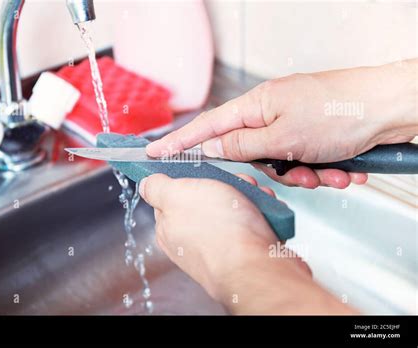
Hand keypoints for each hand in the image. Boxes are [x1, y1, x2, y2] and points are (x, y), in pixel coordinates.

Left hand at [139, 173, 354, 313]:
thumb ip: (157, 188)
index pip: (171, 196)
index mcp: (169, 228)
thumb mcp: (178, 195)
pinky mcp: (241, 252)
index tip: (200, 171)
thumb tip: (145, 184)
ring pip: (230, 210)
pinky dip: (258, 214)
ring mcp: (217, 247)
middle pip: (204, 200)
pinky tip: (264, 212)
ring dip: (245, 197)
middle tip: (234, 184)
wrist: (257, 266)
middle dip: (223, 187)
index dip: (187, 179)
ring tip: (253, 197)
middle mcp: (190, 241)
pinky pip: (249, 224)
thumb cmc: (219, 231)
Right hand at [147, 59, 416, 188]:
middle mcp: (269, 113)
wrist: (389, 108)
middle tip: (297, 174)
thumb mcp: (283, 136)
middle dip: (274, 172)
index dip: (178, 142)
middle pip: (248, 153)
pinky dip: (321, 170)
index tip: (154, 152)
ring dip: (304, 174)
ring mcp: (291, 123)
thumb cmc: (338, 112)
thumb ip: (241, 147)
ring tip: (330, 170)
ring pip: (279, 163)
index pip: (206, 127)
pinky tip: (342, 168)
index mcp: (255, 106)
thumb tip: (210, 150)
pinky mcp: (310, 135)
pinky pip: (301, 162)